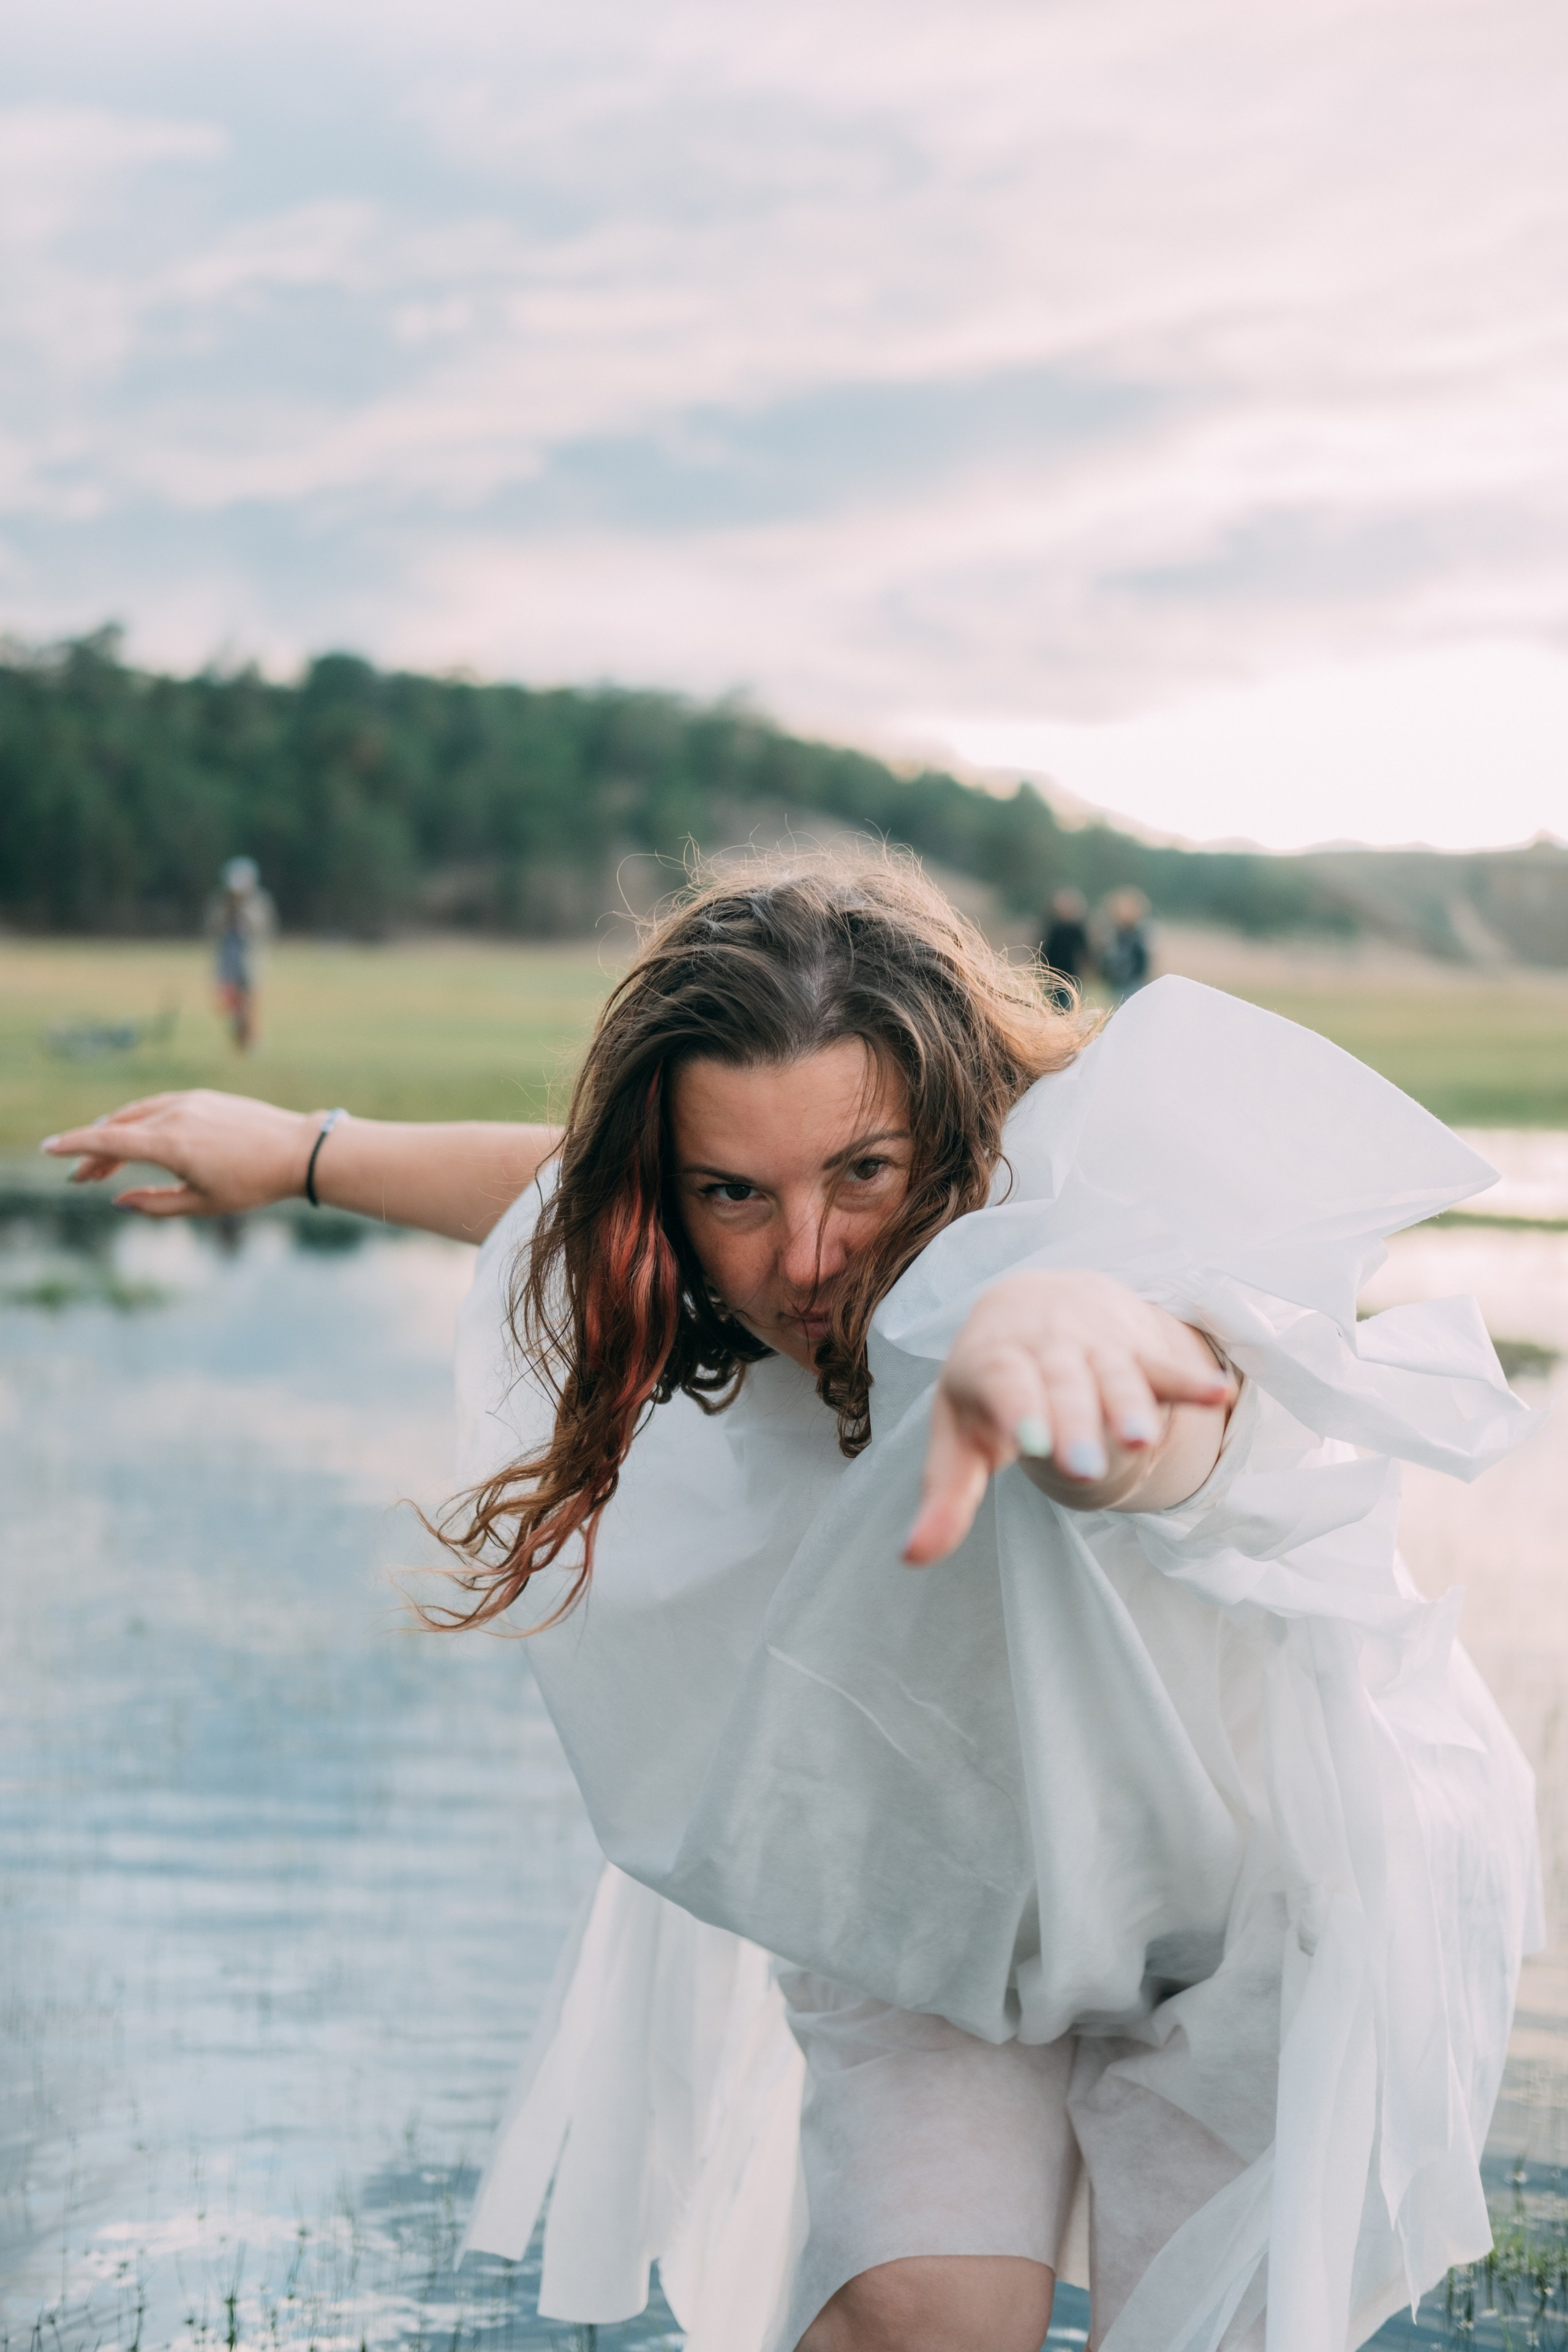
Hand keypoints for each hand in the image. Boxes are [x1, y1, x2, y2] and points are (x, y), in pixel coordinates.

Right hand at [40, 1090, 320, 1216]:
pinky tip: (137, 1139)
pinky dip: (139, 1122)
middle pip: (118, 1129)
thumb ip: (156, 1204)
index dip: (74, 1146)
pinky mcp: (203, 1097)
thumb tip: (119, 1200)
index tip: (48, 1149)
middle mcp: (175, 1115)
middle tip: (81, 1177)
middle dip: (94, 1151)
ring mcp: (190, 1101)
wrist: (299, 1150)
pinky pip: (158, 1106)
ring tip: (105, 1163)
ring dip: (116, 1136)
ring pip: (137, 1115)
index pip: (108, 1141)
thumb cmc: (254, 1183)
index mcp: (171, 1144)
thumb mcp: (203, 1204)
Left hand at [904, 1270, 1235, 1564]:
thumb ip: (943, 1496)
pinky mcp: (1134, 1346)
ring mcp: (1092, 1342)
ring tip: (1142, 1442)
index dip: (1017, 1408)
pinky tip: (1219, 1393)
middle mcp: (1042, 1345)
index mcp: (991, 1362)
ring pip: (1113, 1372)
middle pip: (1062, 1384)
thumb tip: (912, 1557)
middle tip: (1084, 1468)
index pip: (1004, 1382)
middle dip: (1075, 1423)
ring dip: (1129, 1404)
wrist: (1026, 1300)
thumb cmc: (985, 1385)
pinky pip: (1161, 1363)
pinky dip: (1189, 1378)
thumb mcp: (956, 1434)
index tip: (1028, 1442)